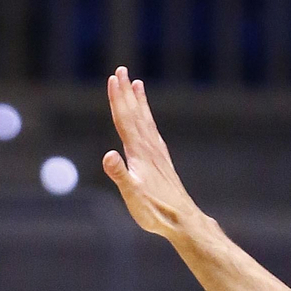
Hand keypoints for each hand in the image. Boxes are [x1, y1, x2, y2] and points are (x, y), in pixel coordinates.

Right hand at [102, 66, 201, 241]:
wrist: (182, 220)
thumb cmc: (155, 211)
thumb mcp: (132, 196)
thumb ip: (120, 175)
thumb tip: (107, 155)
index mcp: (139, 152)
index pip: (125, 119)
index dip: (118, 99)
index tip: (113, 79)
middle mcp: (149, 147)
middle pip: (135, 114)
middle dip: (126, 92)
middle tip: (121, 70)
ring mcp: (157, 153)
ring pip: (145, 120)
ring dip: (139, 102)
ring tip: (137, 85)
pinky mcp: (162, 161)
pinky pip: (152, 132)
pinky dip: (147, 119)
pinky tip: (147, 120)